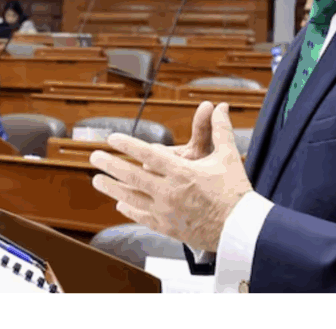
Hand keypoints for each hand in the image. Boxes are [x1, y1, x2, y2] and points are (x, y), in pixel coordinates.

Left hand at [90, 102, 252, 251]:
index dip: (128, 145)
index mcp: (183, 172)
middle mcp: (170, 192)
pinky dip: (129, 210)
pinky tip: (120, 204)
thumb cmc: (235, 191)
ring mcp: (167, 212)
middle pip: (133, 176)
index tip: (112, 138)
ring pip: (132, 198)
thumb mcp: (228, 157)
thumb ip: (219, 130)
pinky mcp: (168, 228)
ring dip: (112, 188)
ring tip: (96, 180)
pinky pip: (143, 217)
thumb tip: (220, 106)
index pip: (149, 155)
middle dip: (111, 165)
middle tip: (94, 157)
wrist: (241, 229)